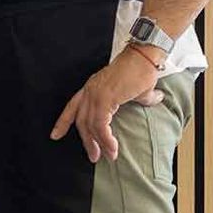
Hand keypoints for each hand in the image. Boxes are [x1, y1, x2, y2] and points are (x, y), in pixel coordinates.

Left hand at [49, 49, 164, 161]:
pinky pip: (101, 125)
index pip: (72, 106)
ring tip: (108, 155)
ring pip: (90, 126)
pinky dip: (106, 139)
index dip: (63, 122)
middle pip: (80, 121)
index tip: (55, 135)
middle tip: (93, 156)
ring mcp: (95, 94)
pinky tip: (112, 148)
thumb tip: (156, 99)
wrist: (145, 57)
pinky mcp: (104, 99)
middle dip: (86, 141)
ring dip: (98, 144)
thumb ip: (144, 98)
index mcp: (92, 87)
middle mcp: (90, 91)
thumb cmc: (142, 69)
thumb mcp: (139, 89)